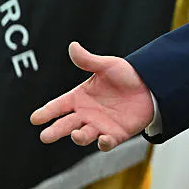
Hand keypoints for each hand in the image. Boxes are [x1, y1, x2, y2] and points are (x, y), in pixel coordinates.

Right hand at [30, 42, 153, 150]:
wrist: (153, 85)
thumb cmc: (127, 75)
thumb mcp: (108, 66)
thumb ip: (89, 60)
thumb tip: (73, 46)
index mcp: (80, 97)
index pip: (58, 106)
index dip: (46, 112)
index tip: (35, 118)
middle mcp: (86, 114)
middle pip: (66, 125)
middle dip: (55, 131)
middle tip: (45, 136)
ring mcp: (100, 125)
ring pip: (84, 135)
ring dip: (79, 137)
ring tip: (76, 134)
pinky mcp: (116, 134)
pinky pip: (107, 143)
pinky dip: (104, 143)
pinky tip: (103, 139)